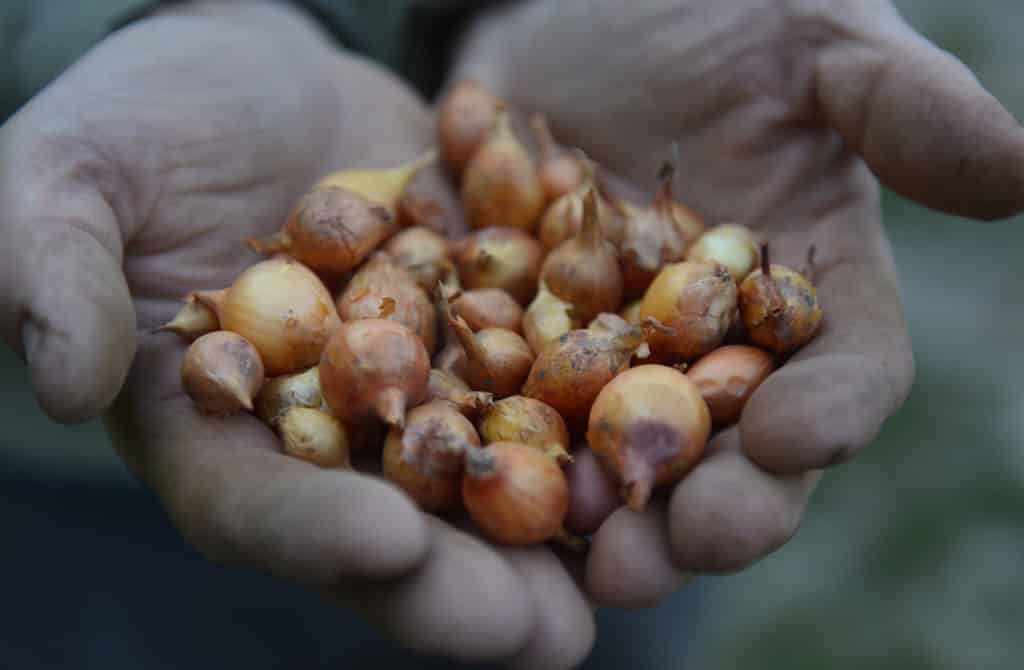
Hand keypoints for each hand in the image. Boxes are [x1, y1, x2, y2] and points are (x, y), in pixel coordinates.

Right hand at [0, 3, 591, 667]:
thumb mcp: (65, 180)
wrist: (259, 78)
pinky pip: (554, 368)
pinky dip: (606, 397)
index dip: (315, 536)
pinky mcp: (493, 322)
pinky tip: (680, 424)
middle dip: (466, 583)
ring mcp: (425, 380)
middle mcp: (336, 430)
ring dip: (564, 522)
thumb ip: (51, 271)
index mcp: (224, 431)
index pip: (261, 508)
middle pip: (399, 527)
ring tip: (635, 559)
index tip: (382, 547)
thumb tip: (62, 381)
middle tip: (539, 634)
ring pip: (495, 470)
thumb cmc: (138, 125)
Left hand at [451, 0, 1023, 605]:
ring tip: (584, 557)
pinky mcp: (519, 336)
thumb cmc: (713, 13)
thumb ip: (896, 105)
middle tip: (680, 549)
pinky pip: (505, 396)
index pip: (844, 368)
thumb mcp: (808, 38)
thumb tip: (1020, 169)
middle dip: (713, 505)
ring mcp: (612, 349)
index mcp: (806, 285)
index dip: (831, 410)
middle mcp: (714, 340)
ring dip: (603, 509)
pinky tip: (472, 471)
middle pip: (730, 445)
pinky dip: (494, 437)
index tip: (797, 438)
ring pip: (618, 450)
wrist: (575, 9)